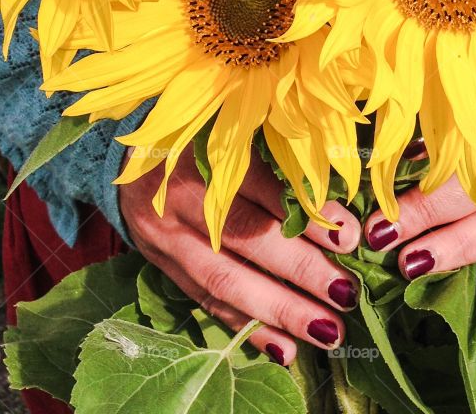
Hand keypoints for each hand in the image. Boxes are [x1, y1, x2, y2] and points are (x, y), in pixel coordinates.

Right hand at [120, 148, 361, 365]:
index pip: (262, 187)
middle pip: (246, 238)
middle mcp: (182, 197)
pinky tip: (284, 349)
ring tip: (327, 330)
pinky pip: (206, 301)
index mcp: (204, 153)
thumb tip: (336, 185)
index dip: (306, 214)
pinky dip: (246, 327)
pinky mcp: (163, 264)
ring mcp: (168, 236)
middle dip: (301, 270)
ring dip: (279, 310)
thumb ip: (275, 152)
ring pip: (225, 279)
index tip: (350, 236)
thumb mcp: (230, 127)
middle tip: (346, 293)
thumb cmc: (197, 132)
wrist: (125, 151)